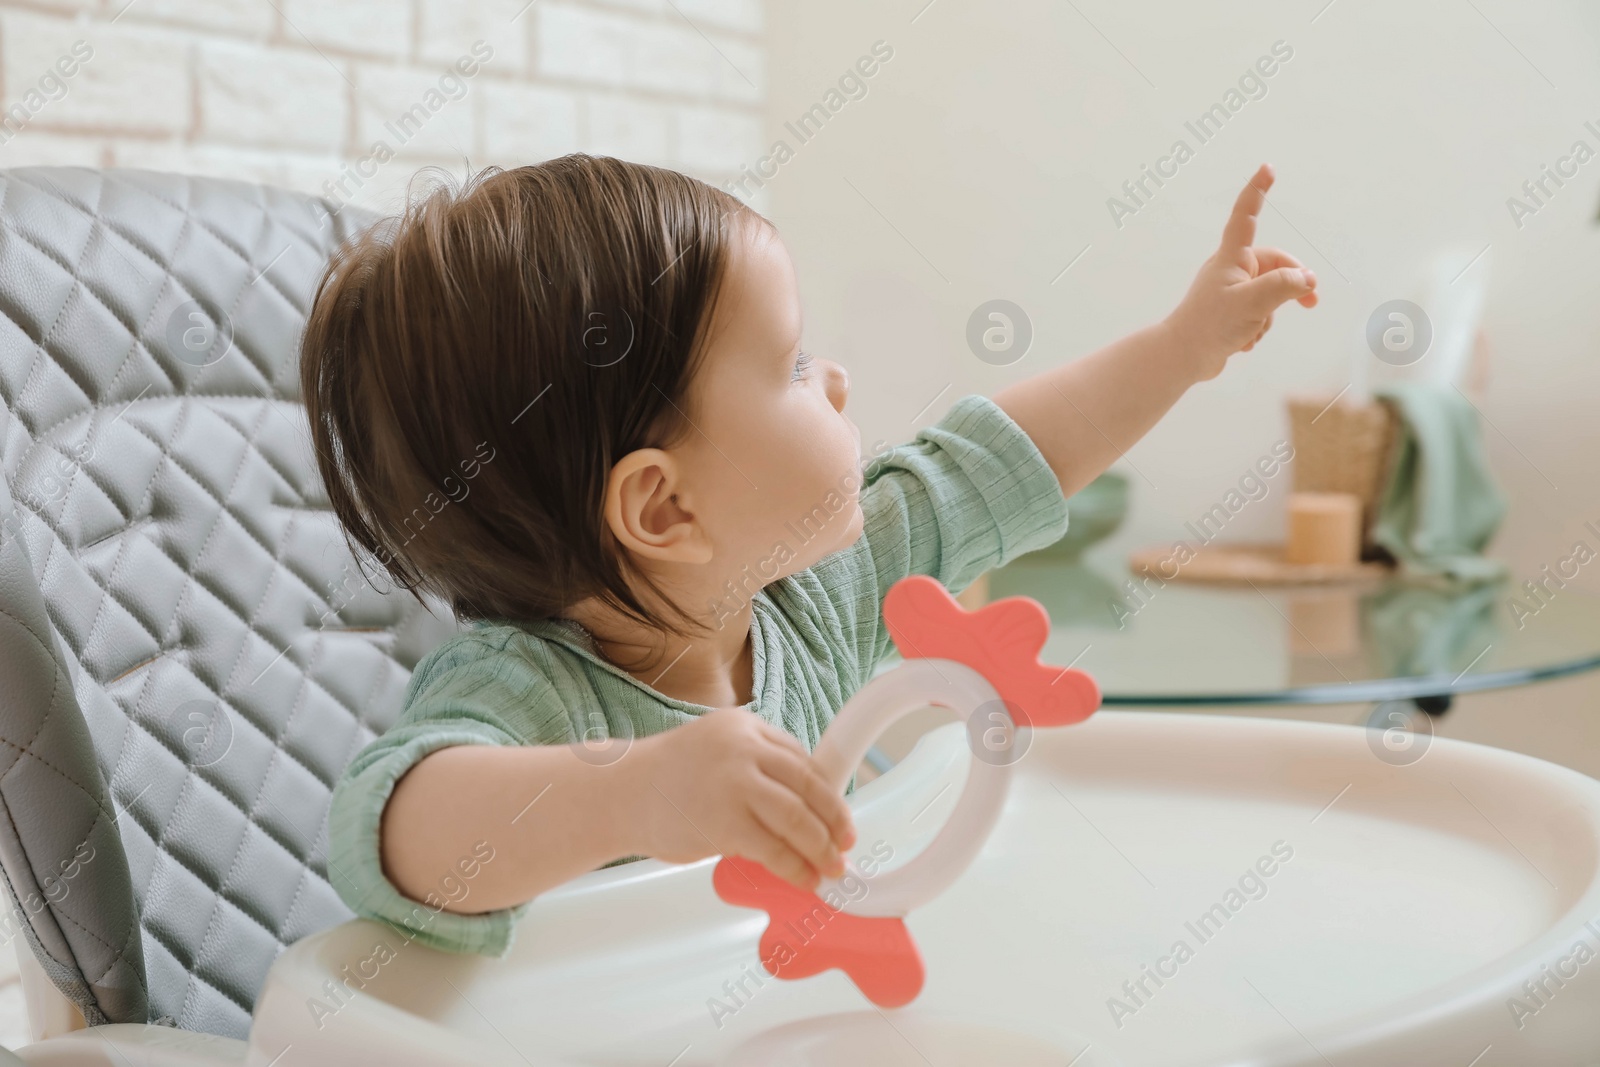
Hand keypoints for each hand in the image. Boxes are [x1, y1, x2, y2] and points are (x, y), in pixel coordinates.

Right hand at [635, 707, 856, 890]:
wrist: (619, 793)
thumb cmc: (667, 778)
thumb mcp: (717, 750)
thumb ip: (757, 767)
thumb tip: (804, 806)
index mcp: (746, 727)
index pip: (802, 760)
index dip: (827, 792)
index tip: (839, 816)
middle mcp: (744, 748)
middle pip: (808, 786)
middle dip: (834, 820)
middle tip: (847, 843)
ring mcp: (735, 783)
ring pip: (797, 818)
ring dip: (821, 847)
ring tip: (832, 867)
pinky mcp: (725, 822)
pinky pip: (774, 849)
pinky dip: (795, 867)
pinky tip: (804, 879)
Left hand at [1165, 163, 1318, 380]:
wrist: (1183, 358)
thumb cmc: (1211, 325)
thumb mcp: (1254, 302)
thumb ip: (1284, 285)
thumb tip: (1307, 279)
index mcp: (1231, 257)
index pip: (1246, 216)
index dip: (1257, 191)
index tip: (1267, 168)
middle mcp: (1230, 269)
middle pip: (1274, 265)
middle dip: (1293, 284)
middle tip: (1311, 301)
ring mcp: (1230, 291)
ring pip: (1269, 294)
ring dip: (1268, 315)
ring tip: (1250, 330)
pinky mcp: (1230, 313)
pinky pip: (1258, 314)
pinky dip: (1257, 327)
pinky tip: (1242, 341)